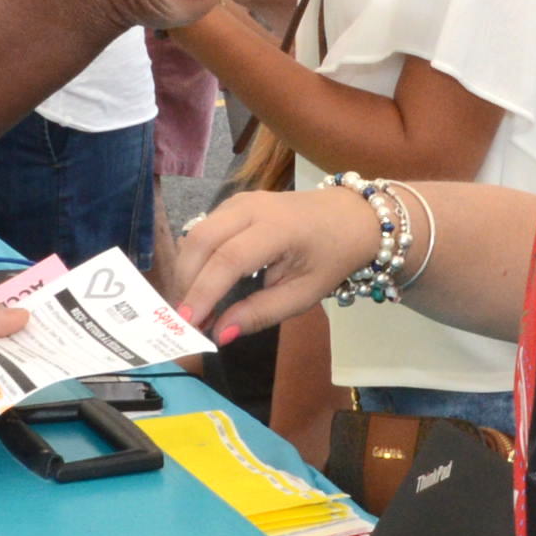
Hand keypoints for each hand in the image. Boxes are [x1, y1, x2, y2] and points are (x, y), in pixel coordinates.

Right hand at [162, 183, 381, 340]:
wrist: (349, 216)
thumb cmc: (332, 257)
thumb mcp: (304, 294)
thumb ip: (261, 313)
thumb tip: (220, 334)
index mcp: (278, 228)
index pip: (229, 259)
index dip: (204, 292)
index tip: (188, 323)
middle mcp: (253, 206)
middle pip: (202, 240)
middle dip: (186, 282)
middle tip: (185, 320)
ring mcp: (240, 200)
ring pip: (196, 233)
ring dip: (186, 271)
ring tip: (192, 307)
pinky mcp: (233, 203)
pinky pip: (203, 229)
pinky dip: (195, 259)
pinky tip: (200, 285)